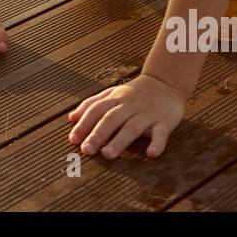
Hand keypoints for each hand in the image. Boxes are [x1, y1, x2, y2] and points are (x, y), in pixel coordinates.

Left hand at [66, 72, 186, 158]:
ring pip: (132, 127)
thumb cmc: (134, 93)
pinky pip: (161, 133)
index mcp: (115, 99)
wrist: (165, 82)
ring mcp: (147, 113)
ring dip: (120, 141)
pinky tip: (151, 154)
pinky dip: (157, 143)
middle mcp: (129, 105)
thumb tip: (71, 118)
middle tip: (86, 149)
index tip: (73, 139)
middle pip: (111, 119)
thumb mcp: (111, 93)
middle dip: (97, 134)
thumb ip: (91, 104)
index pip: (96, 110)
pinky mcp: (164, 121)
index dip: (84, 124)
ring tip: (108, 154)